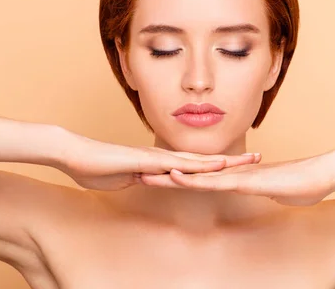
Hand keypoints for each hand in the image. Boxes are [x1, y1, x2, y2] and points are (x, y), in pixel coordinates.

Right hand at [55, 133, 260, 190]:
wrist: (76, 155)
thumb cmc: (98, 167)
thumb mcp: (128, 178)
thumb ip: (143, 178)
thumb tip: (150, 180)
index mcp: (163, 163)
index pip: (197, 165)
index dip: (219, 165)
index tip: (239, 166)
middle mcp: (165, 157)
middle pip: (205, 160)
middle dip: (232, 160)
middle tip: (258, 158)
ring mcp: (158, 158)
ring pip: (198, 160)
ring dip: (223, 162)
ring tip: (247, 161)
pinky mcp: (148, 161)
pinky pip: (177, 165)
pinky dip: (198, 167)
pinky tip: (214, 168)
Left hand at [140, 152, 334, 205]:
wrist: (324, 172)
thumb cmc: (304, 184)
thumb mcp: (275, 192)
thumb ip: (262, 189)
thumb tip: (256, 190)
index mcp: (237, 178)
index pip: (203, 178)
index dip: (180, 178)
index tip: (157, 179)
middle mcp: (234, 173)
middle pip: (194, 174)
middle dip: (166, 175)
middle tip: (139, 173)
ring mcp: (240, 176)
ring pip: (200, 176)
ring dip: (174, 176)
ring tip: (148, 175)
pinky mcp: (249, 180)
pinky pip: (218, 182)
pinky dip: (197, 181)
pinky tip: (180, 179)